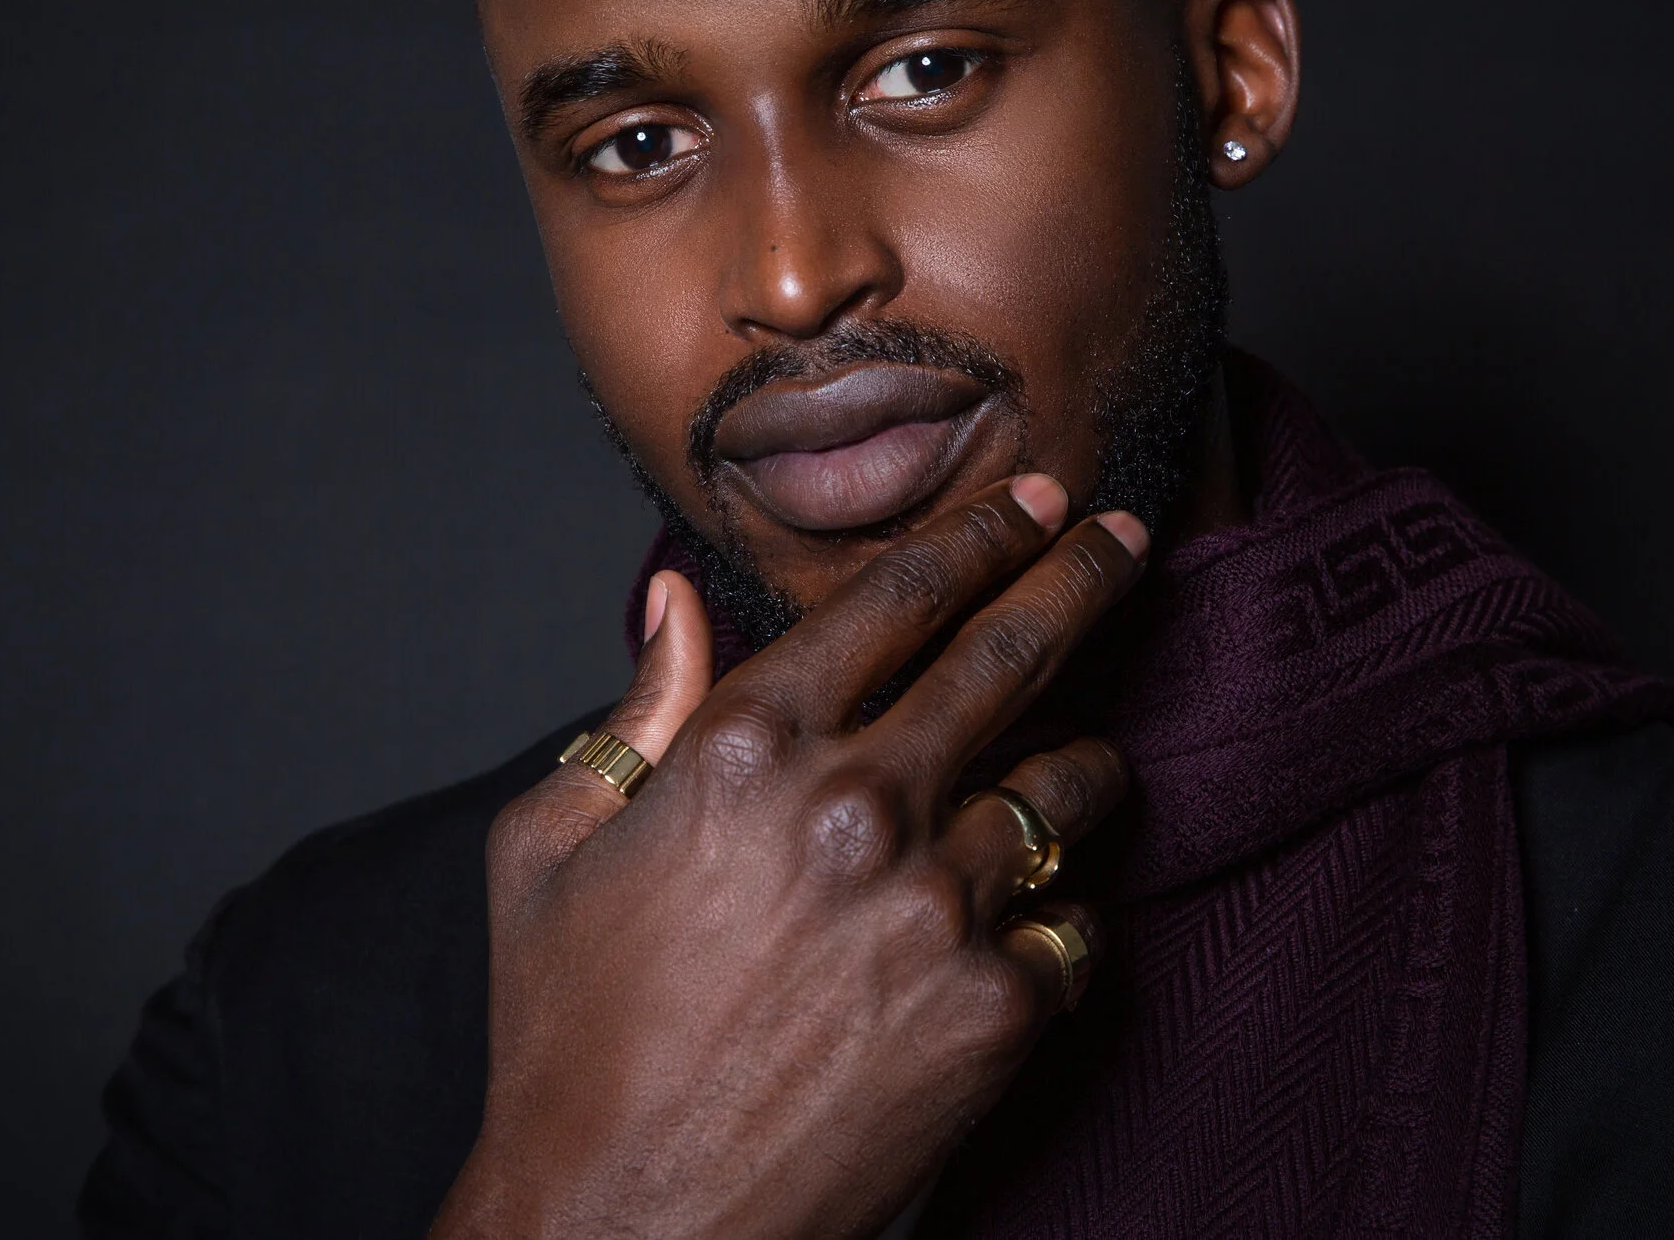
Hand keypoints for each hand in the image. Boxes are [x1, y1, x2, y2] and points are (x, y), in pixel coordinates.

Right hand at [430, 474, 1148, 1239]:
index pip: (893, 599)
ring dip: (1081, 765)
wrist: (624, 1224)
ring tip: (1085, 764)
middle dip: (1078, 578)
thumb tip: (674, 602)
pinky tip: (1020, 935)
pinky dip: (1053, 922)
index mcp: (744, 745)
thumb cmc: (567, 1042)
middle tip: (1124, 542)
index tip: (1026, 506)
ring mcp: (936, 905)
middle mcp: (855, 804)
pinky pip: (1070, 927)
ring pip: (1063, 789)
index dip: (973, 538)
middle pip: (1008, 653)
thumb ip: (635, 711)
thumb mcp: (549, 849)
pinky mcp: (994, 1007)